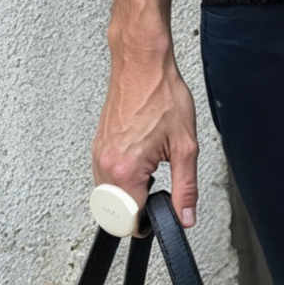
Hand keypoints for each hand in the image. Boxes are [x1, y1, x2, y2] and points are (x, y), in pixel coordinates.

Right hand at [94, 21, 199, 229]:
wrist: (142, 63)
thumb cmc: (162, 94)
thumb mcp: (185, 145)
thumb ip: (186, 186)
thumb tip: (185, 216)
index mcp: (125, 169)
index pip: (129, 221)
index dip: (149, 222)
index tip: (161, 210)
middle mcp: (105, 164)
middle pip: (115, 212)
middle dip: (137, 207)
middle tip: (158, 188)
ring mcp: (98, 154)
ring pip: (107, 195)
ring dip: (128, 192)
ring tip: (150, 169)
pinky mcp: (97, 145)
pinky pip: (103, 175)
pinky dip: (120, 176)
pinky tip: (138, 158)